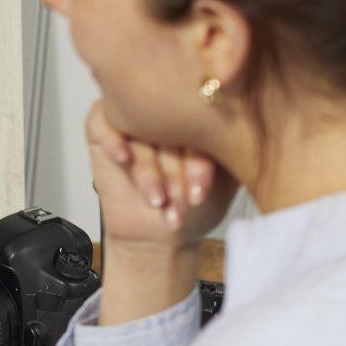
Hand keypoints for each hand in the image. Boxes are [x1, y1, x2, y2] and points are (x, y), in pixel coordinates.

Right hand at [85, 102, 238, 324]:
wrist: (160, 235)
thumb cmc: (195, 207)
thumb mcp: (224, 179)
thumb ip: (231, 149)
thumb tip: (241, 125)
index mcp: (202, 113)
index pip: (202, 126)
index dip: (199, 161)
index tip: (200, 193)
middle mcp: (168, 110)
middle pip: (170, 128)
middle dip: (174, 171)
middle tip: (180, 202)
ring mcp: (135, 116)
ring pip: (139, 133)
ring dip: (148, 172)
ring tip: (157, 201)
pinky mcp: (103, 124)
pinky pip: (104, 124)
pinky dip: (114, 142)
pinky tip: (124, 159)